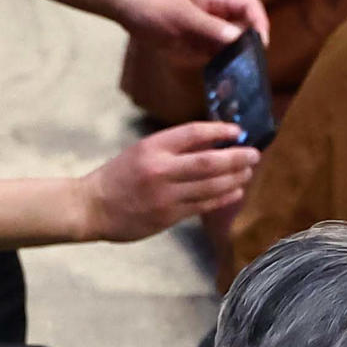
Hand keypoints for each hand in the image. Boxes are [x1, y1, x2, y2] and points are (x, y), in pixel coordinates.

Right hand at [79, 122, 259, 241]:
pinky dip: (224, 197)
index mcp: (151, 148)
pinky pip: (204, 205)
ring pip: (212, 185)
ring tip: (248, 172)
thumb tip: (211, 142)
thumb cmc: (117, 177)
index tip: (237, 131)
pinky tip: (235, 191)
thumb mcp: (140, 152)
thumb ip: (172, 148)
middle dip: (237, 157)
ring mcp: (165, 194)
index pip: (193, 133)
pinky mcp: (168, 216)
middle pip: (209, 161)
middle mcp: (160, 169)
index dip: (219, 131)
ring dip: (235, 177)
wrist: (91, 207)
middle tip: (254, 154)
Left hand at [115, 0, 269, 61]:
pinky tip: (214, 76)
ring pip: (229, 47)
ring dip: (230, 60)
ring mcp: (207, 29)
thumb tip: (238, 38)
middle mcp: (217, 14)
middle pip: (244, 31)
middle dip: (245, 48)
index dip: (259, 25)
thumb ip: (210, 27)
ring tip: (228, 77)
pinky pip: (211, 56)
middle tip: (243, 69)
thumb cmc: (153, 2)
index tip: (259, 45)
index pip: (250, 8)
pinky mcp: (195, 42)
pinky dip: (214, 65)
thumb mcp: (181, 14)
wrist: (125, 5)